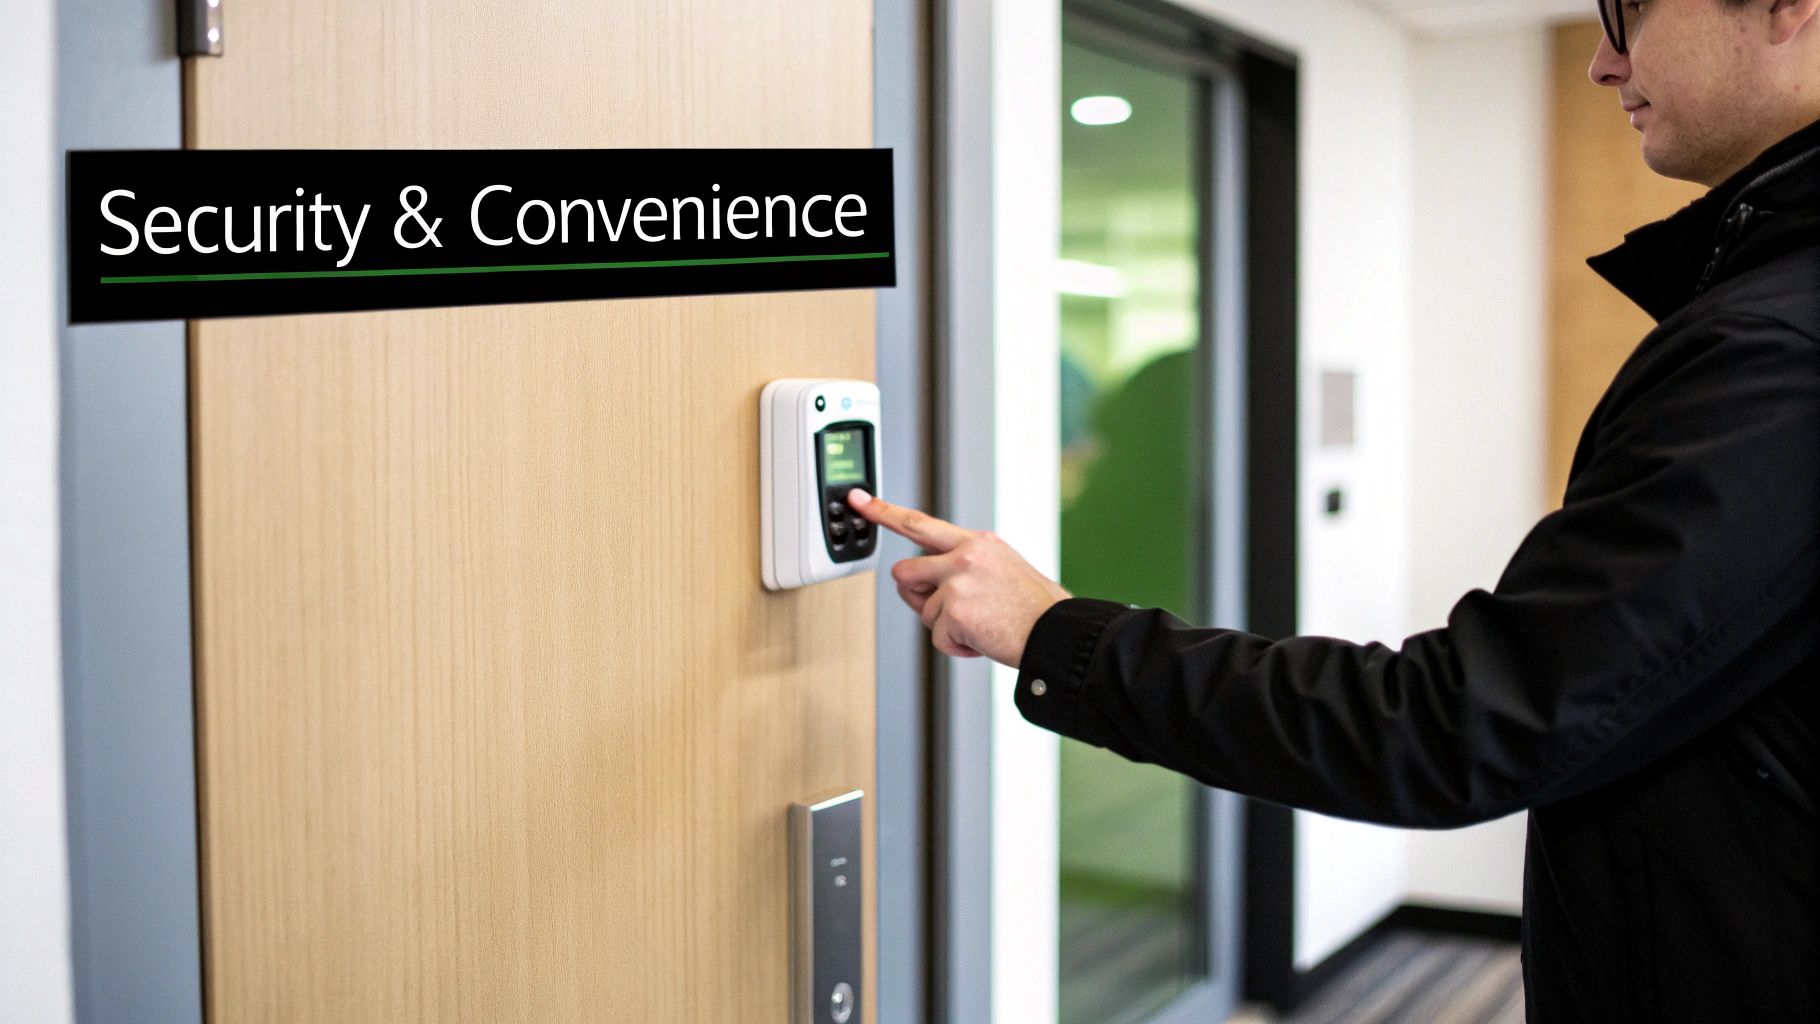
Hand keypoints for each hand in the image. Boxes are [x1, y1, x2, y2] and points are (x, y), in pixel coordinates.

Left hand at [848, 488, 1069, 666]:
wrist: (1057, 632)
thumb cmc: (1034, 608)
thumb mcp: (1001, 568)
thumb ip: (963, 566)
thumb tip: (924, 583)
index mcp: (976, 542)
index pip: (919, 523)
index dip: (883, 512)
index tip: (858, 501)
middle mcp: (964, 555)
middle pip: (905, 571)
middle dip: (916, 594)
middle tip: (947, 608)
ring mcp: (957, 581)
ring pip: (923, 610)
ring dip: (946, 626)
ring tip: (982, 625)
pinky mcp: (953, 610)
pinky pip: (937, 638)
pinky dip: (958, 647)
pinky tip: (983, 640)